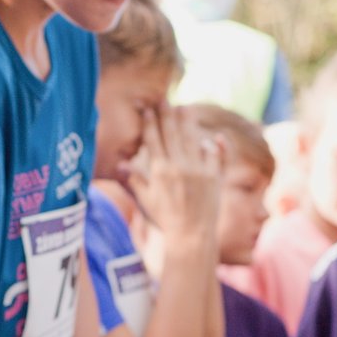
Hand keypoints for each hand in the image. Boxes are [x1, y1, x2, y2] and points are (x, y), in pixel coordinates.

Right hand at [123, 104, 221, 239]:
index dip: (150, 123)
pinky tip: (213, 137)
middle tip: (165, 100)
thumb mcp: (146, 200)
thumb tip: (121, 165)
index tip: (148, 110)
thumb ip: (135, 179)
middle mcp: (178, 166)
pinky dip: (215, 146)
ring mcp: (197, 170)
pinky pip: (215, 155)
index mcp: (159, 171)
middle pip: (171, 133)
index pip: (153, 140)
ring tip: (184, 109)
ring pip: (191, 138)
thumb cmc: (165, 220)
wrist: (190, 236)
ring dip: (187, 122)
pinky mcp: (214, 176)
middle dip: (167, 114)